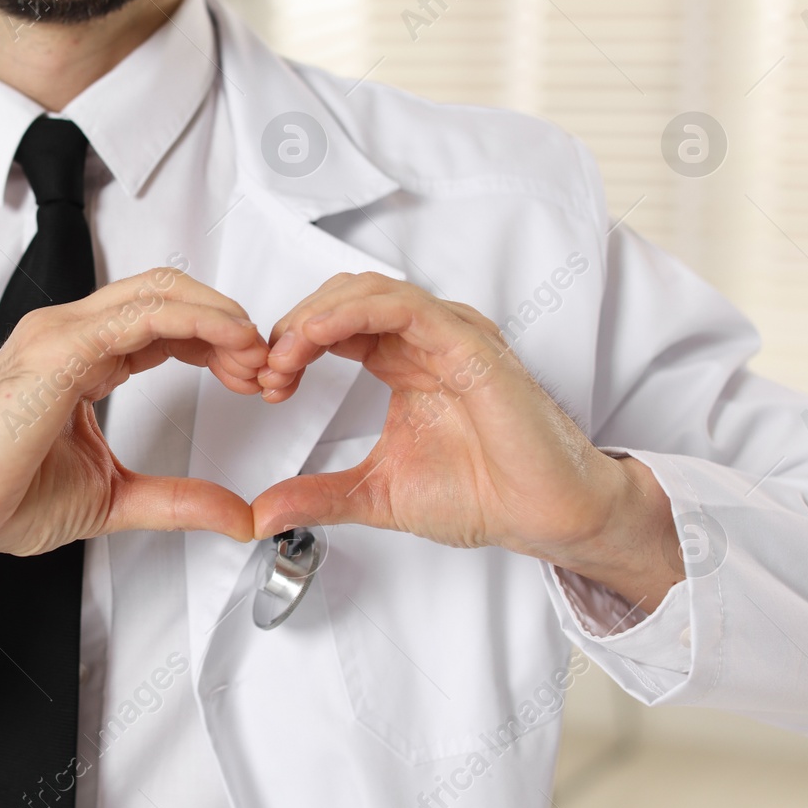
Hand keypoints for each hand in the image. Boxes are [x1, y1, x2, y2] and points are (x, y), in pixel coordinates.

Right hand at [0, 268, 267, 624]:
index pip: (161, 321)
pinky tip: (229, 345)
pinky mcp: (57, 351)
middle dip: (228, 323)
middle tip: (266, 367)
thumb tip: (234, 514)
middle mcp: (68, 334)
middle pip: (169, 293)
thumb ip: (176, 500)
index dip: (216, 340)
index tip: (252, 378)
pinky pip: (142, 316)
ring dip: (222, 318)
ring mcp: (60, 335)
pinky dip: (197, 322)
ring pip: (161, 291)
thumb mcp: (112, 498)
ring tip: (256, 357)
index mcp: (77, 358)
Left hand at [251, 272, 680, 610]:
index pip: (334, 325)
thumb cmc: (485, 495)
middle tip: (268, 370)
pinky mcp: (469, 344)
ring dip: (315, 317)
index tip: (266, 384)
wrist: (545, 515)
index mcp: (404, 362)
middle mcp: (426, 340)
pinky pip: (404, 308)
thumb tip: (262, 513)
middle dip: (294, 327)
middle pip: (343, 298)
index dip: (291, 344)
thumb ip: (319, 496)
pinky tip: (316, 335)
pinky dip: (353, 313)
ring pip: (368, 292)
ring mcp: (449, 336)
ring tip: (284, 354)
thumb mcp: (376, 495)